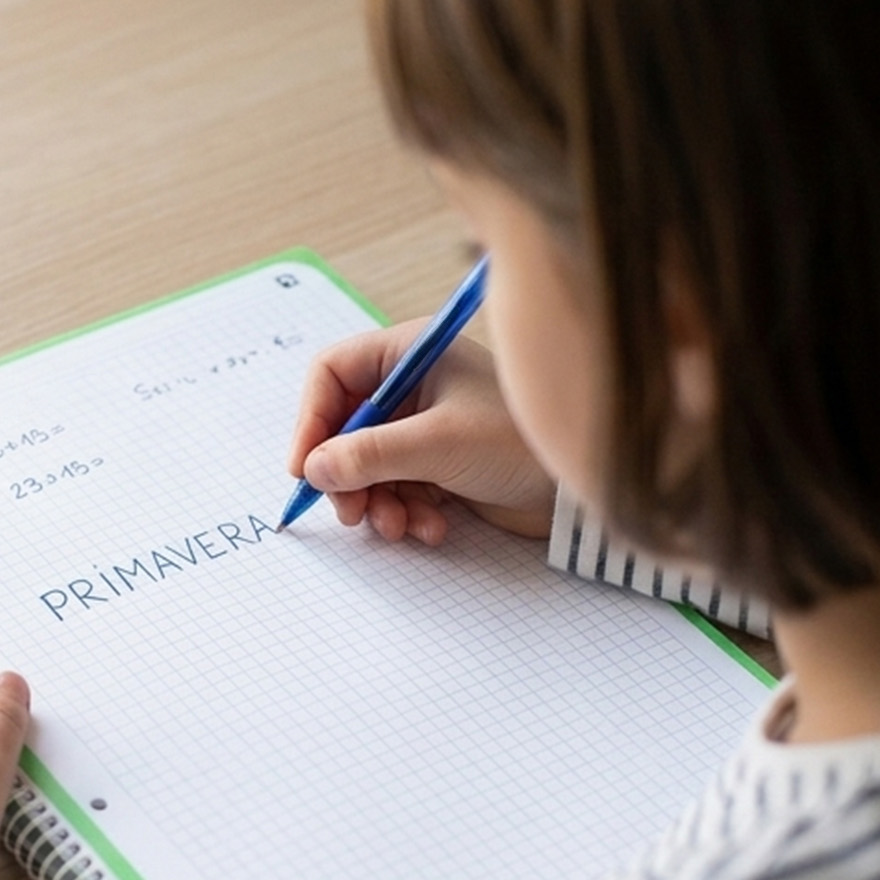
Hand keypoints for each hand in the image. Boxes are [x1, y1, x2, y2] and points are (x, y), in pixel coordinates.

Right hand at [287, 321, 556, 543]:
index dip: (311, 421)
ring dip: (376, 502)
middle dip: (345, 475)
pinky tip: (431, 526)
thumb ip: (370, 454)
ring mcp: (423, 427)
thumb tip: (313, 469)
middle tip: (350, 512)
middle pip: (343, 427)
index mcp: (409, 353)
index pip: (332, 375)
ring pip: (366, 467)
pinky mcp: (437, 466)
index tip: (304, 469)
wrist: (575, 491)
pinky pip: (395, 489)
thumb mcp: (437, 444)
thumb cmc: (516, 443)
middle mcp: (412, 385)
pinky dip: (404, 512)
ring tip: (399, 526)